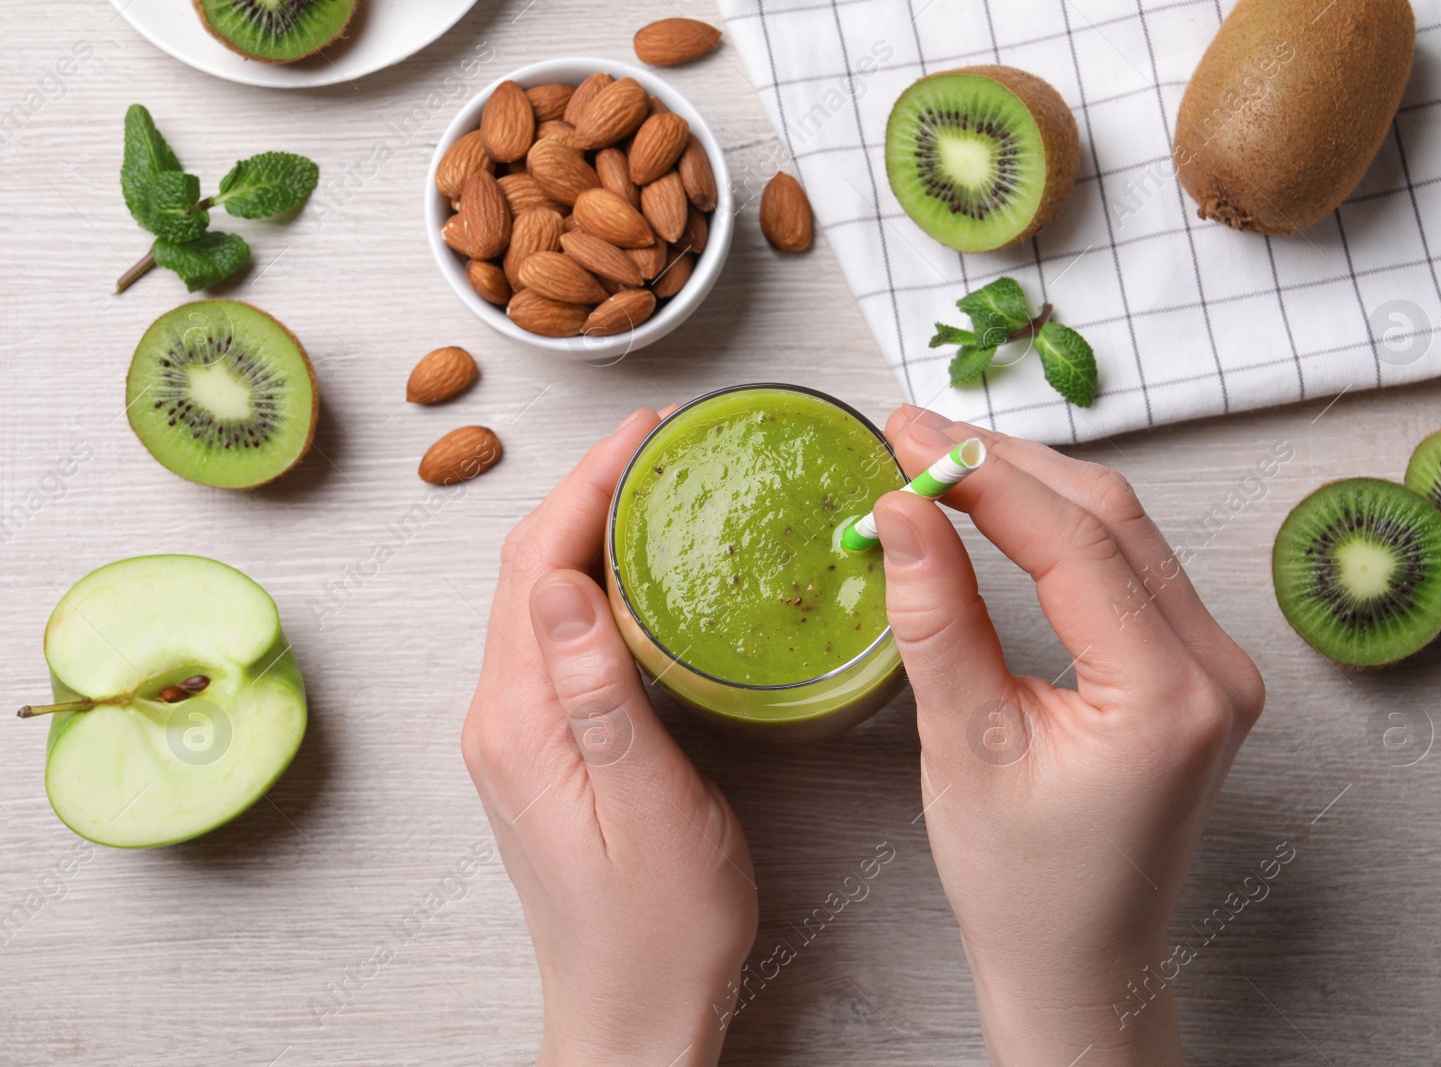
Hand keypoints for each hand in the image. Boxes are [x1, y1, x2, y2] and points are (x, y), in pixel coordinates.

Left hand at [461, 408, 757, 1066]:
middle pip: (525, 571)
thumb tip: (560, 579)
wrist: (631, 1012)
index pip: (534, 566)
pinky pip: (554, 641)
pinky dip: (591, 587)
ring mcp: (515, 735)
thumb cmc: (657, 927)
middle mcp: (500, 719)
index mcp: (518, 722)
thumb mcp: (648, 804)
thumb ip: (601, 691)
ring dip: (585, 533)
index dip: (584, 485)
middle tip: (655, 445)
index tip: (640, 433)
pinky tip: (635, 577)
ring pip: (537, 601)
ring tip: (650, 488)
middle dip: (583, 492)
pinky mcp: (542, 750)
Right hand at [876, 407, 1265, 1066]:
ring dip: (1033, 488)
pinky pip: (1131, 567)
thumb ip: (937, 620)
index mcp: (1167, 696)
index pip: (1075, 542)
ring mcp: (1217, 668)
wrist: (1080, 960)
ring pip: (1125, 531)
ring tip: (943, 462)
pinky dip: (1061, 529)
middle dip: (1006, 465)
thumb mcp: (965, 748)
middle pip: (1112, 516)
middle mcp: (1215, 671)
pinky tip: (1002, 510)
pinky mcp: (1197, 670)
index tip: (907, 437)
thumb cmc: (1024, 883)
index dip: (982, 477)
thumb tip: (903, 513)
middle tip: (914, 434)